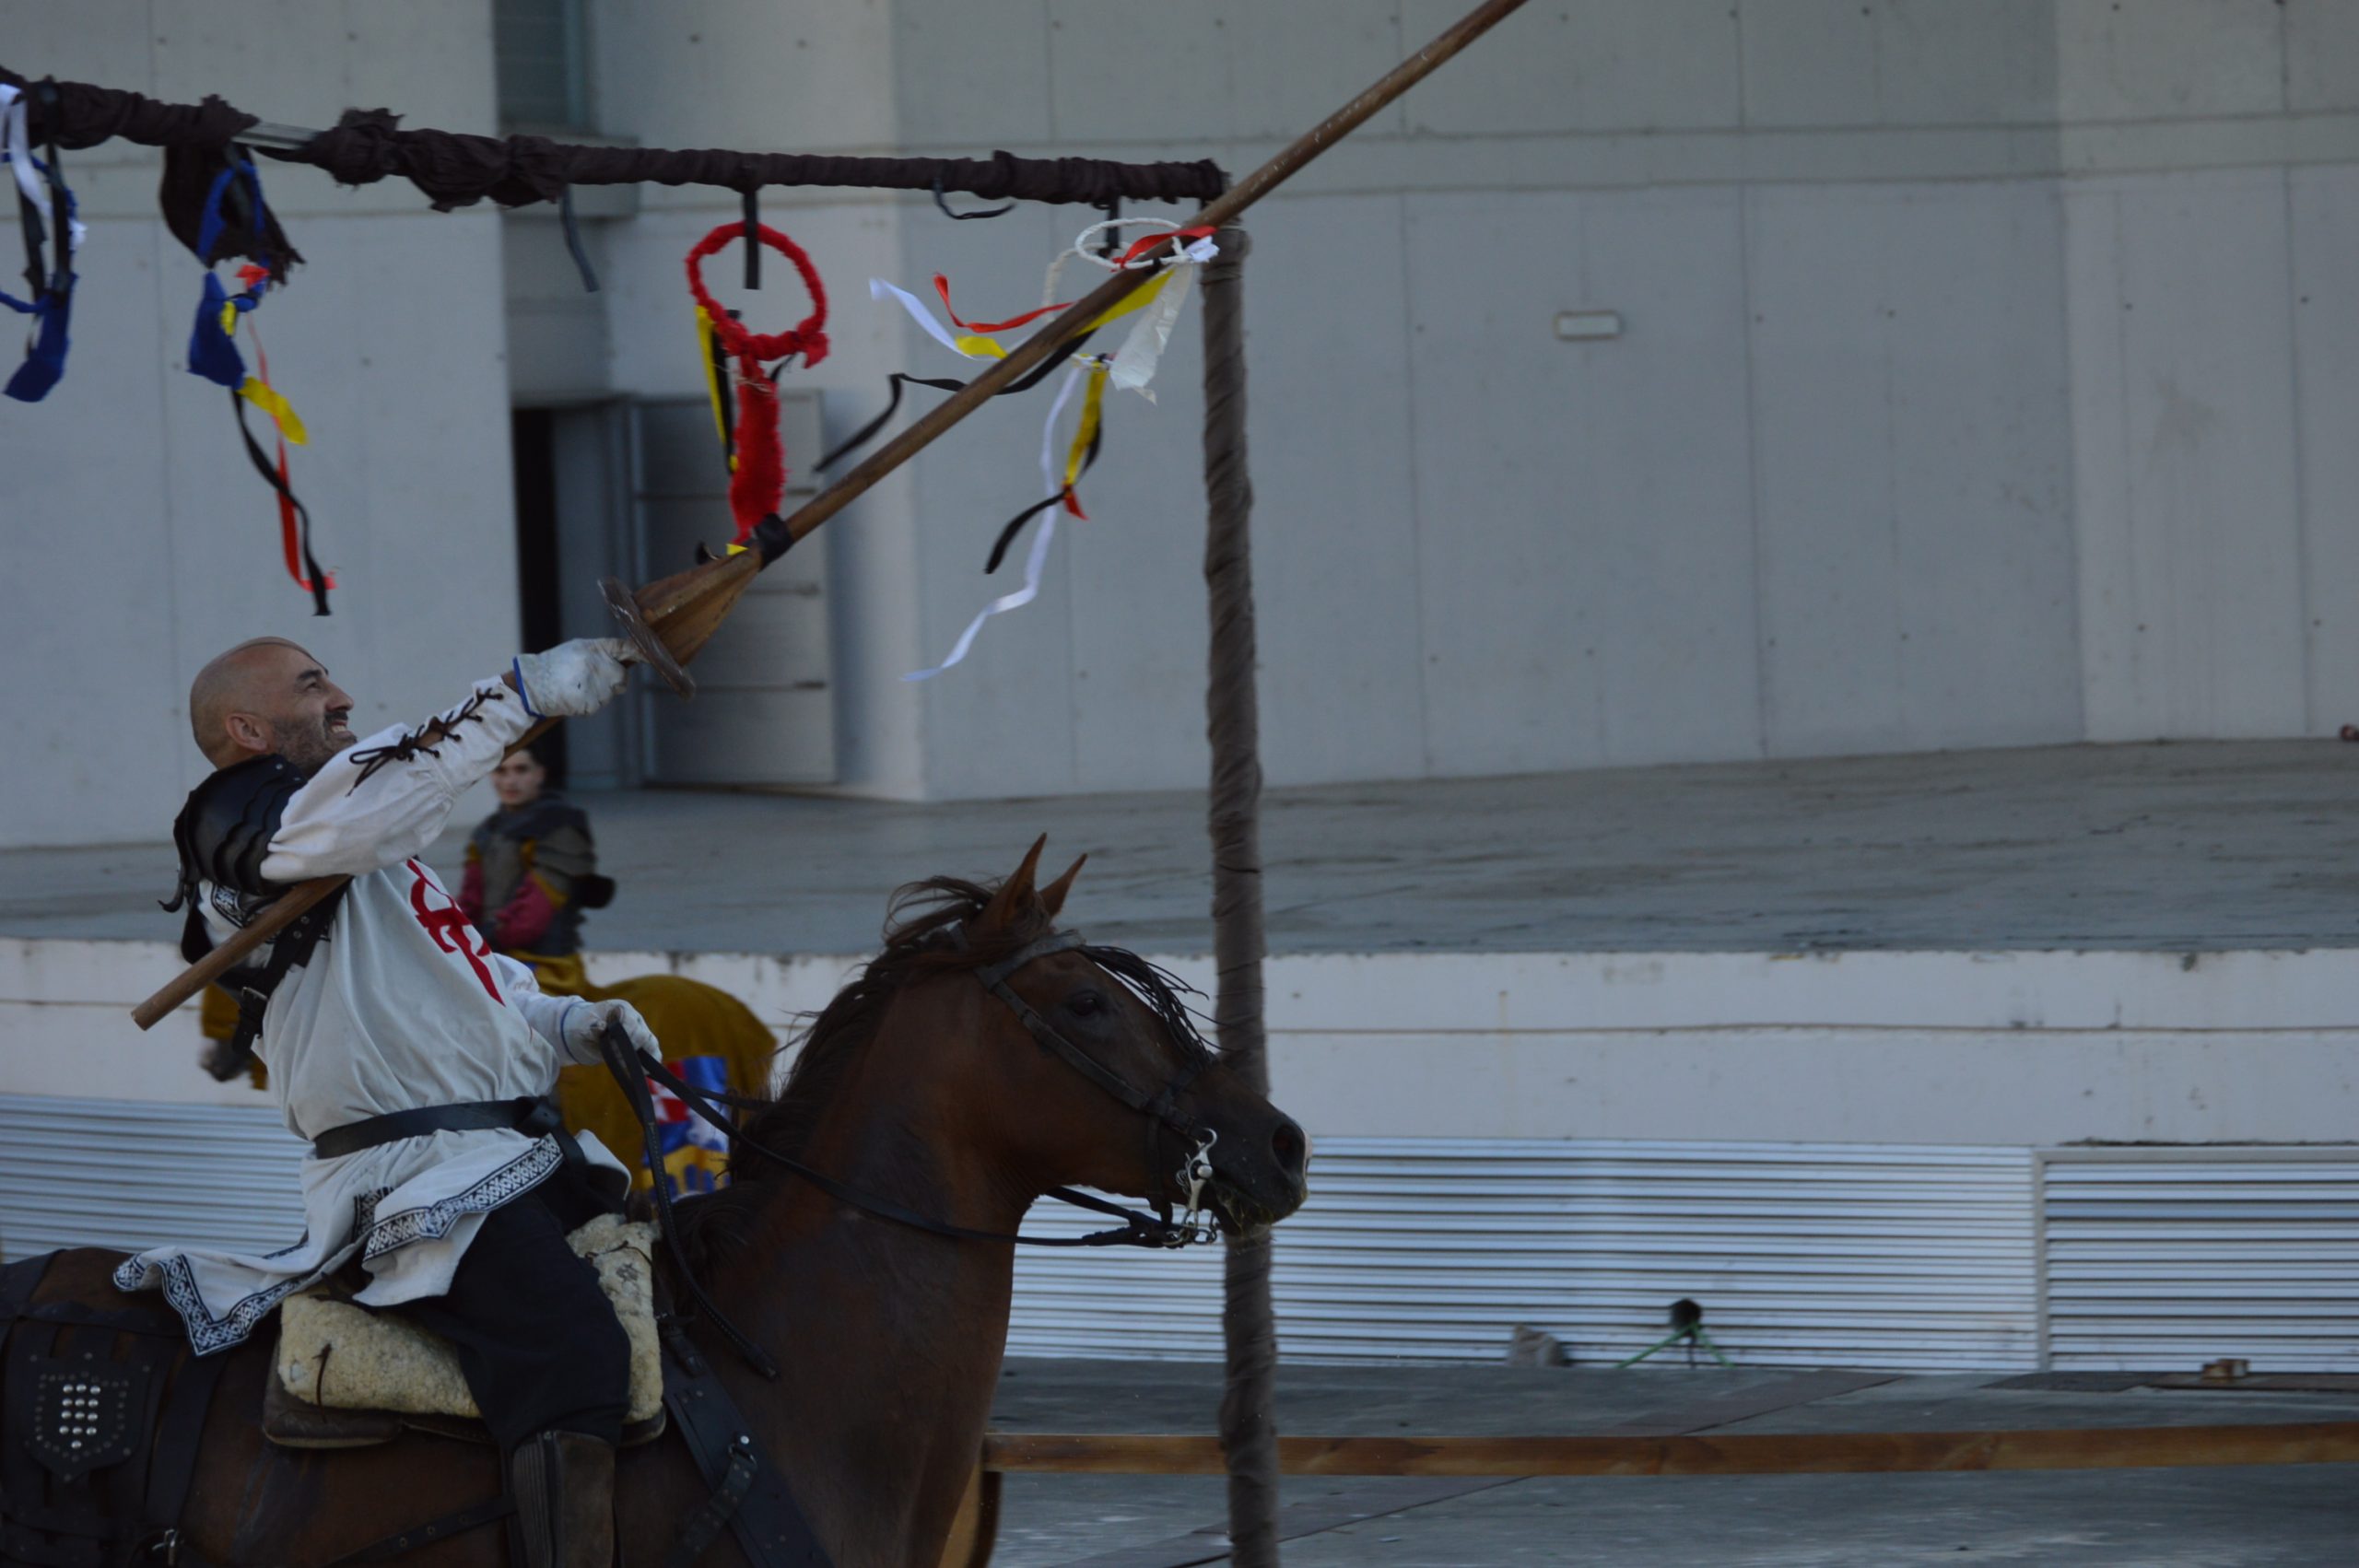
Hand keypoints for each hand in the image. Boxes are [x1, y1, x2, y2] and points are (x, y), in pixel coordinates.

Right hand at [511, 639, 632, 718]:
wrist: (533, 685)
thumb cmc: (555, 664)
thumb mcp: (577, 648)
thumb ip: (603, 652)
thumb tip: (627, 656)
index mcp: (596, 649)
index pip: (625, 648)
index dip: (639, 652)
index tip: (648, 655)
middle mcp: (600, 667)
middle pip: (622, 677)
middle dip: (612, 679)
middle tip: (590, 678)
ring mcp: (597, 687)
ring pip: (610, 693)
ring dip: (599, 692)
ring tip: (576, 685)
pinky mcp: (592, 704)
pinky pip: (598, 704)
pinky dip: (589, 702)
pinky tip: (574, 695)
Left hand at [563, 997, 659, 1062]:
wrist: (585, 1031)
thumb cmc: (584, 1026)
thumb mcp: (583, 1026)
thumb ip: (592, 1028)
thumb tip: (600, 1026)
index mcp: (621, 1009)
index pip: (631, 1022)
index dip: (623, 1035)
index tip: (610, 1045)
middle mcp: (635, 1019)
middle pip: (642, 1035)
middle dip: (628, 1050)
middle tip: (614, 1056)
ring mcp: (640, 1031)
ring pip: (651, 1044)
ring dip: (640, 1059)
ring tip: (629, 1069)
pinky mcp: (642, 1045)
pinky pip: (653, 1053)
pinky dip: (650, 1063)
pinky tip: (643, 1073)